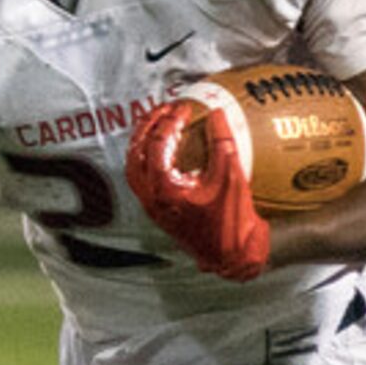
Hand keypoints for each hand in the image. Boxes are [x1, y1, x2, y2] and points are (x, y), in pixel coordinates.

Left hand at [125, 96, 271, 280]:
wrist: (230, 256)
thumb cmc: (231, 221)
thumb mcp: (232, 177)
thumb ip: (222, 142)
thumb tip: (216, 113)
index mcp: (164, 189)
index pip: (158, 144)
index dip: (170, 120)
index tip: (184, 108)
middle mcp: (151, 198)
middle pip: (136, 152)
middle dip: (148, 125)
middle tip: (164, 108)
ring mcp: (151, 205)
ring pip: (133, 166)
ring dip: (142, 142)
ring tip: (158, 123)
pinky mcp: (157, 210)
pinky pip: (142, 178)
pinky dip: (147, 159)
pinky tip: (163, 149)